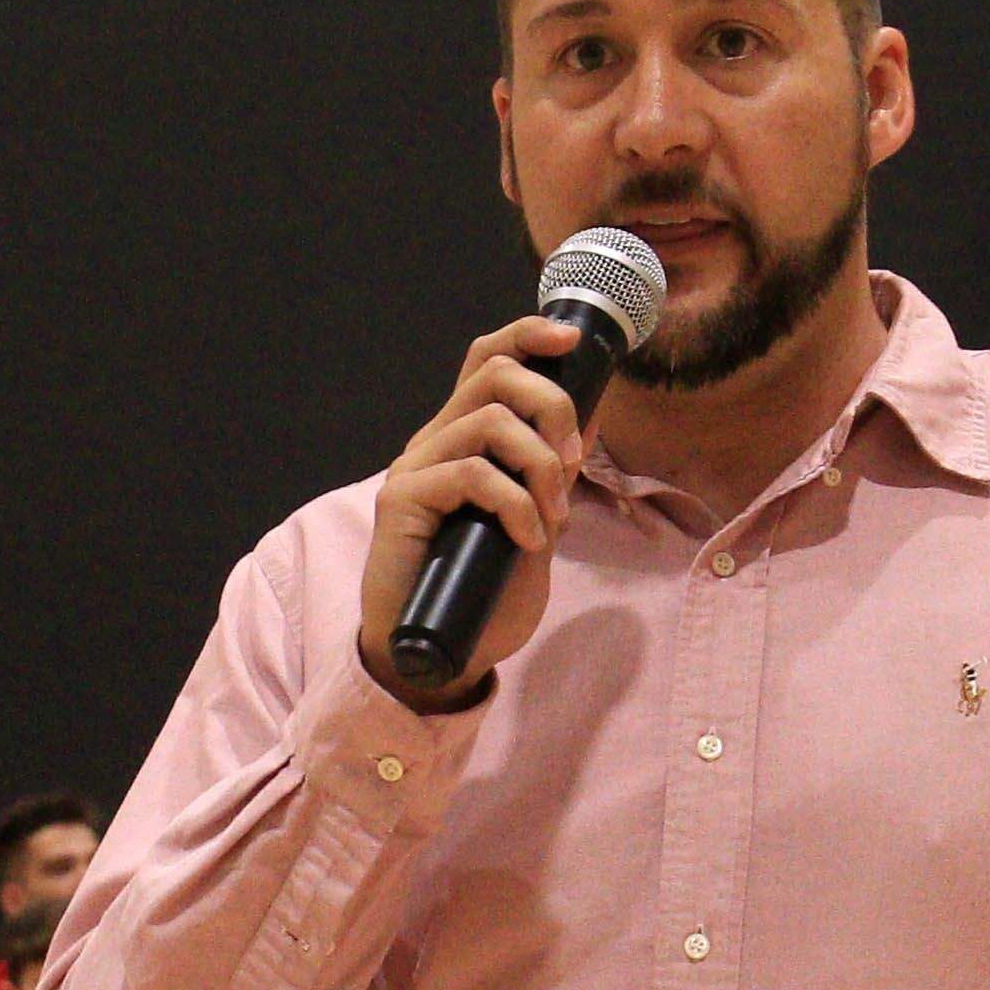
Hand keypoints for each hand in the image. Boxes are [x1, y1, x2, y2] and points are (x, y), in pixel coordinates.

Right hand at [358, 314, 592, 702]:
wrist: (441, 654)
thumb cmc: (484, 595)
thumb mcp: (536, 525)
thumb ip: (552, 476)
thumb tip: (589, 419)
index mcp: (462, 439)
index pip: (486, 360)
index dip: (527, 335)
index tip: (572, 339)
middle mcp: (435, 442)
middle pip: (494, 373)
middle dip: (552, 405)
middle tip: (573, 462)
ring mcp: (414, 468)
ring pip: (489, 420)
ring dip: (541, 465)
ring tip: (553, 518)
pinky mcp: (401, 500)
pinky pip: (473, 474)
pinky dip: (516, 504)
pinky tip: (529, 540)